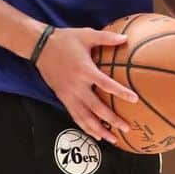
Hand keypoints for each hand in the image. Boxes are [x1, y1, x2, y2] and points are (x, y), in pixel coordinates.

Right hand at [35, 27, 138, 145]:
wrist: (40, 47)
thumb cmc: (65, 39)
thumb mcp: (86, 34)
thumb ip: (106, 38)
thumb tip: (126, 38)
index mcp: (85, 70)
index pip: (106, 84)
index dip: (120, 92)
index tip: (134, 99)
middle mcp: (77, 86)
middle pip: (96, 108)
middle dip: (112, 120)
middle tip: (126, 128)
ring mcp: (69, 94)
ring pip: (85, 117)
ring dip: (99, 130)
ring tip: (113, 139)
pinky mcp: (63, 98)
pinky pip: (75, 116)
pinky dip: (85, 127)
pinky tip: (95, 134)